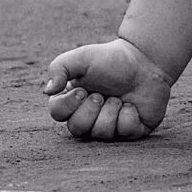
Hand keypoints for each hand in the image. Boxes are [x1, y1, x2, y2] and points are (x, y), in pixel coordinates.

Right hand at [43, 38, 172, 140]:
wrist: (144, 61)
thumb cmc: (111, 59)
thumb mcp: (81, 58)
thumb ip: (59, 68)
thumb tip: (47, 91)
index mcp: (73, 101)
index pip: (57, 114)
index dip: (69, 105)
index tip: (83, 90)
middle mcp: (89, 117)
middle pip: (77, 129)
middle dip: (91, 110)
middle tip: (102, 95)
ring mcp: (110, 127)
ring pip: (101, 133)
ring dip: (111, 111)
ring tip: (119, 97)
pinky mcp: (131, 131)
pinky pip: (126, 132)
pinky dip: (129, 115)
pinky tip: (133, 105)